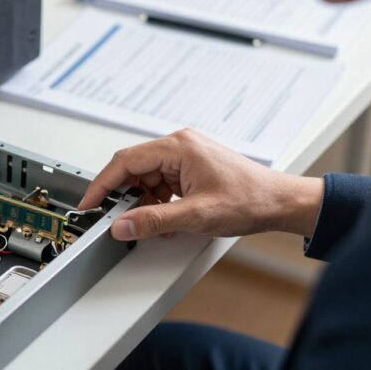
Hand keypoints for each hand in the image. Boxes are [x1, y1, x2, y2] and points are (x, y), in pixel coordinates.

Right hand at [79, 129, 323, 240]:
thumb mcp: (196, 216)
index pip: (125, 161)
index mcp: (178, 146)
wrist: (281, 202)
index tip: (89, 203)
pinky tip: (165, 218)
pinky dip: (157, 201)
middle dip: (123, 195)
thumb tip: (123, 225)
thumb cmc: (251, 199)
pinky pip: (161, 181)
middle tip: (114, 219)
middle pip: (133, 167)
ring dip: (142, 200)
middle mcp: (179, 144)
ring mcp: (185, 154)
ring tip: (150, 222)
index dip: (102, 184)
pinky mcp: (191, 167)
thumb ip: (154, 221)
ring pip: (146, 176)